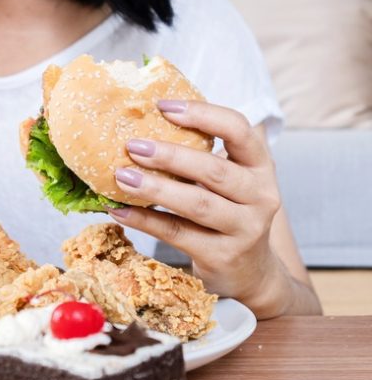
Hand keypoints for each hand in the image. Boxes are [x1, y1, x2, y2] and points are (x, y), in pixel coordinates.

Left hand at [107, 100, 284, 313]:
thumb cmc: (228, 214)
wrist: (250, 273)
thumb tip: (139, 129)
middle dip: (170, 155)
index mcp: (260, 167)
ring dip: (155, 188)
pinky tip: (120, 210)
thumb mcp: (228, 183)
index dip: (202, 114)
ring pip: (197, 204)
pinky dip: (145, 221)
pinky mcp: (223, 256)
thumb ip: (200, 158)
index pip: (239, 130)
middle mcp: (260, 196)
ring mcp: (245, 229)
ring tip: (122, 176)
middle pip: (214, 170)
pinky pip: (178, 234)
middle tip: (133, 146)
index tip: (162, 106)